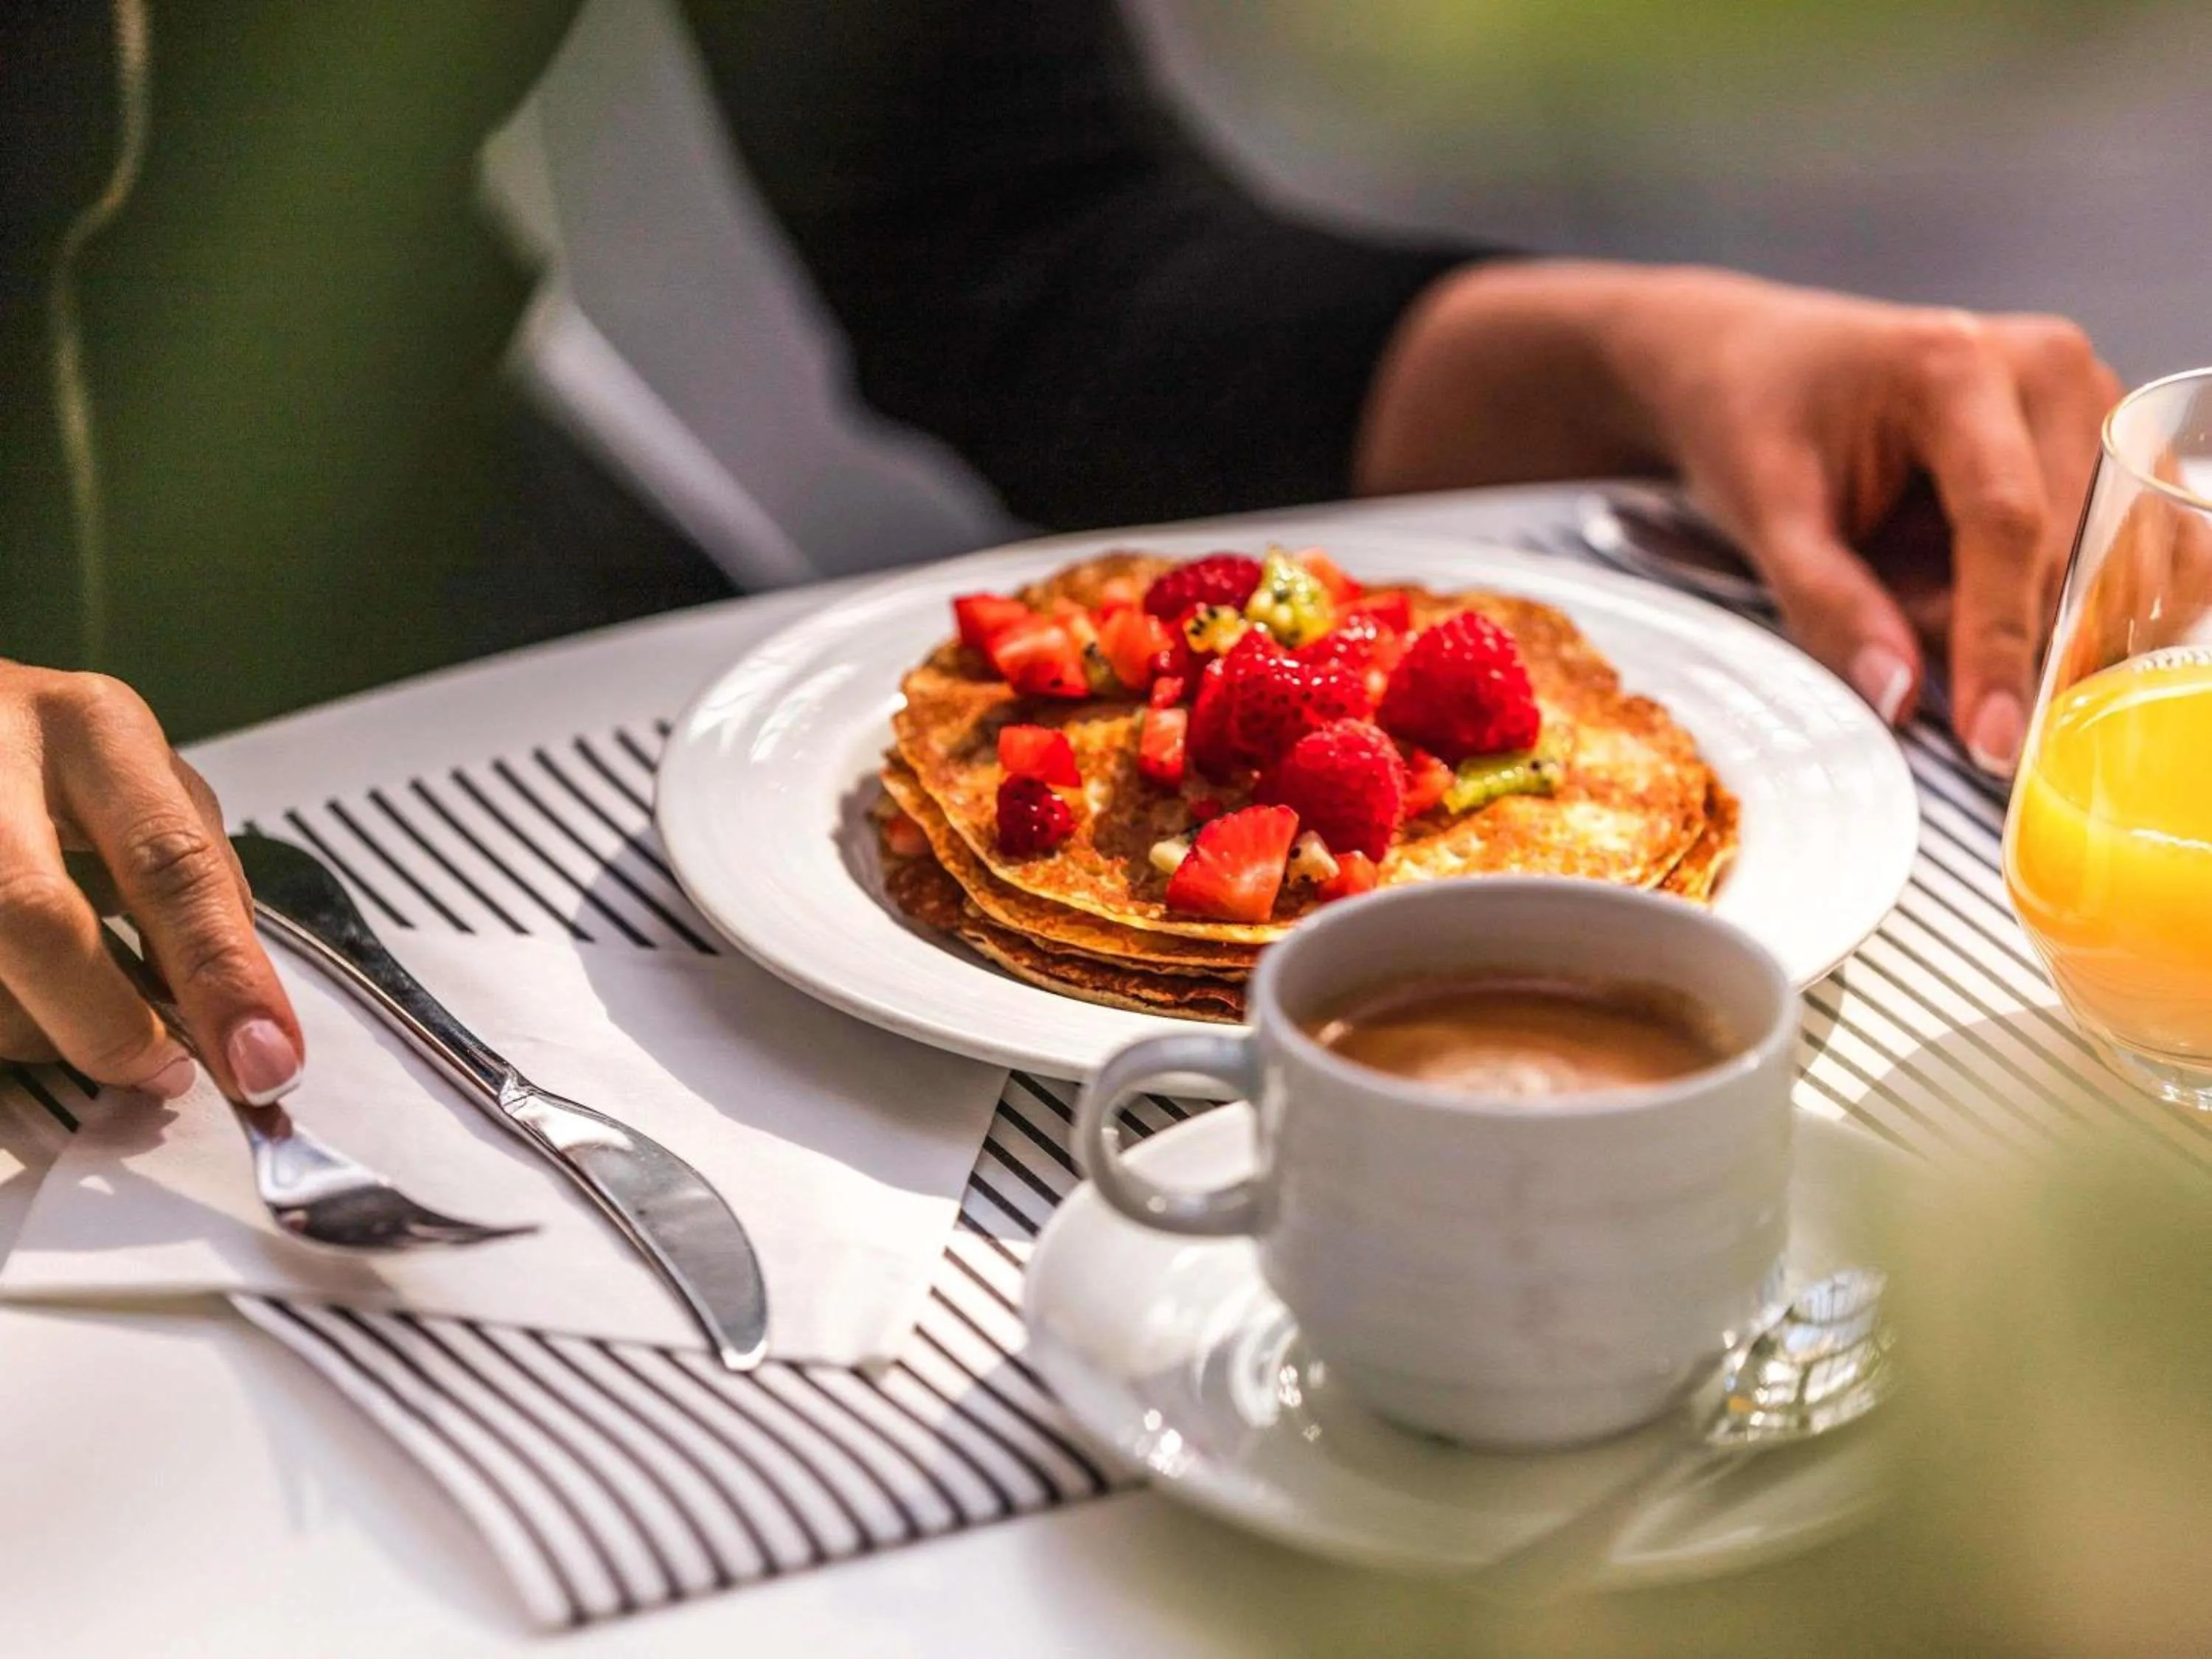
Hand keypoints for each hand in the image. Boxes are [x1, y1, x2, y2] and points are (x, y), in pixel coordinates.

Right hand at [0, 663, 301, 1099]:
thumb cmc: (38, 757)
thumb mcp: (134, 784)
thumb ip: (192, 883)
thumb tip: (241, 1014)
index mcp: (90, 731)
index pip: (168, 864)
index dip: (220, 976)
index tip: (264, 1059)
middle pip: (36, 919)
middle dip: (110, 1024)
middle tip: (161, 1073)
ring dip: (41, 1032)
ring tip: (74, 1012)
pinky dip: (3, 1022)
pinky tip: (25, 997)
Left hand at [1355, 262, 2123, 773]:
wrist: (1747, 361)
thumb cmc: (1749, 419)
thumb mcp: (1763, 515)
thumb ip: (1828, 607)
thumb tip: (1901, 698)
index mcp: (1955, 366)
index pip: (2007, 525)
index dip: (1999, 642)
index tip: (1990, 738)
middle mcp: (2043, 366)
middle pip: (2069, 546)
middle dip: (2012, 638)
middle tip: (1945, 691)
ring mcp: (2085, 394)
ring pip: (2108, 552)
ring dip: (2041, 617)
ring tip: (1932, 603)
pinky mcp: (2097, 433)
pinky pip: (2123, 539)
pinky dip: (2077, 597)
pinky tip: (2004, 613)